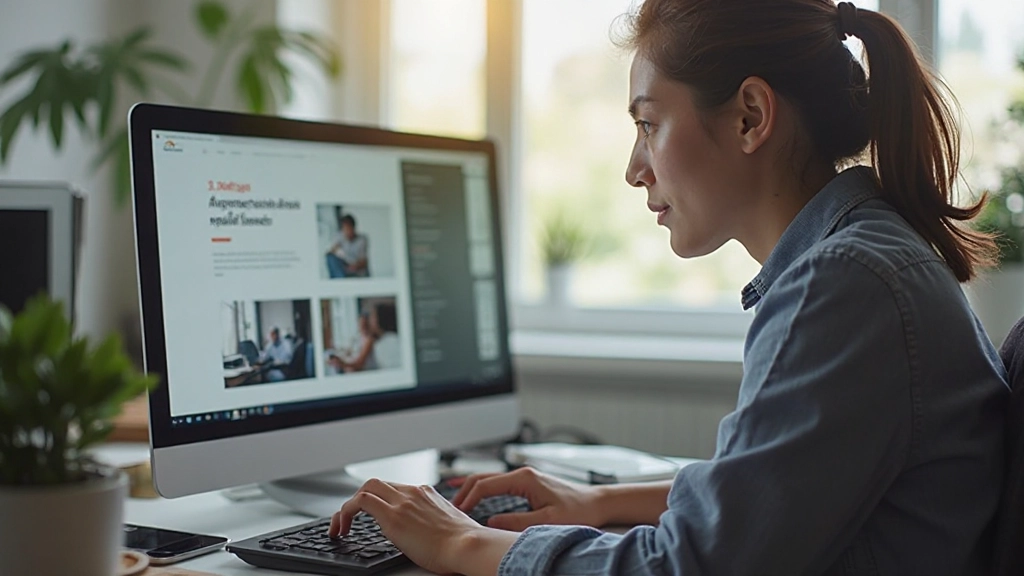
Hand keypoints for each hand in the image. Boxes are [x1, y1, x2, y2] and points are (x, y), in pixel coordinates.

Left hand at [329, 478, 491, 573]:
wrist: (467, 545)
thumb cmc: (463, 543)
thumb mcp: (448, 525)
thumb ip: (434, 521)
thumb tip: (429, 533)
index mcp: (427, 494)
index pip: (395, 489)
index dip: (379, 500)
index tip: (372, 514)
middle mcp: (413, 493)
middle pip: (378, 483)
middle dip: (360, 498)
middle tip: (351, 517)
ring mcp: (402, 502)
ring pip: (366, 488)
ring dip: (349, 506)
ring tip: (341, 526)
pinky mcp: (392, 516)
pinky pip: (360, 502)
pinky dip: (346, 512)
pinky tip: (342, 528)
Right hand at [453, 467, 605, 530]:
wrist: (596, 502)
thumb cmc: (578, 510)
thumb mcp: (547, 520)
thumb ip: (517, 522)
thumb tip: (491, 523)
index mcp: (524, 478)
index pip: (485, 485)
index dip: (468, 499)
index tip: (458, 513)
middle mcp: (522, 473)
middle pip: (482, 477)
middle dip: (463, 491)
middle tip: (449, 508)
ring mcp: (524, 476)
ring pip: (488, 479)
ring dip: (470, 488)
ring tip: (454, 501)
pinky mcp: (527, 482)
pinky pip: (497, 483)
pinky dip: (482, 488)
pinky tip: (475, 495)